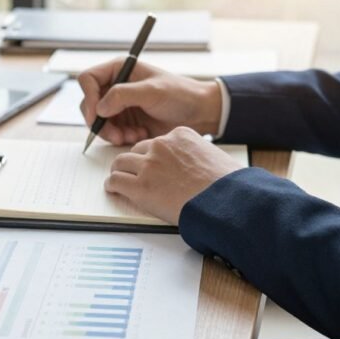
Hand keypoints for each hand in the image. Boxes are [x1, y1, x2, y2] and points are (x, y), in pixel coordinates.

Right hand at [78, 59, 222, 145]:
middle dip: (100, 122)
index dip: (89, 97)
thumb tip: (99, 108)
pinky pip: (110, 132)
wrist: (198, 113)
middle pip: (89, 104)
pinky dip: (121, 137)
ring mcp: (119, 105)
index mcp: (119, 70)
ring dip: (111, 133)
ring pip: (98, 122)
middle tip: (115, 134)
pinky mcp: (125, 121)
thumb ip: (123, 96)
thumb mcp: (152, 91)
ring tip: (131, 136)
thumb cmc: (180, 94)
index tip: (97, 115)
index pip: (88, 79)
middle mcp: (115, 86)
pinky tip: (139, 135)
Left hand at [105, 127, 242, 224]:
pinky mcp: (140, 186)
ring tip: (117, 179)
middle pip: (137, 150)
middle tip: (132, 172)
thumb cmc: (227, 185)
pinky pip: (116, 181)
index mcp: (180, 135)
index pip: (157, 141)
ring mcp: (149, 165)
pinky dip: (112, 186)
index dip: (152, 155)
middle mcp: (161, 146)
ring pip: (121, 163)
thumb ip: (197, 156)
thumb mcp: (214, 157)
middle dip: (134, 162)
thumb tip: (197, 167)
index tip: (151, 163)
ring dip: (119, 171)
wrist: (226, 202)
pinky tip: (113, 189)